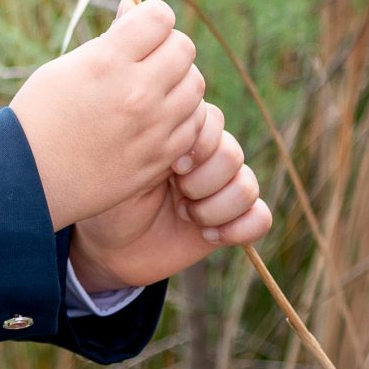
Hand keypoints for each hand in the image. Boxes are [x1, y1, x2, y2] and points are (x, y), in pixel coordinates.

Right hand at [9, 0, 207, 229]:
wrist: (29, 180)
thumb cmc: (40, 117)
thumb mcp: (66, 66)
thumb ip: (110, 39)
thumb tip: (134, 6)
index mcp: (107, 62)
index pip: (160, 17)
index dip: (152, 18)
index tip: (141, 29)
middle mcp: (135, 93)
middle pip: (184, 49)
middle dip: (168, 47)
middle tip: (149, 60)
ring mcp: (152, 128)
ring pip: (195, 86)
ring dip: (178, 82)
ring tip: (154, 91)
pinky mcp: (160, 158)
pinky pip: (194, 124)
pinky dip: (181, 117)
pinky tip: (157, 120)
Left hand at [68, 100, 272, 289]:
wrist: (108, 247)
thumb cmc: (109, 199)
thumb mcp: (123, 167)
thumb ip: (154, 143)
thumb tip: (179, 122)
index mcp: (181, 136)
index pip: (214, 121)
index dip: (199, 145)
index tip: (171, 167)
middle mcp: (205, 160)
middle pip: (232, 154)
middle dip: (202, 180)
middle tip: (176, 192)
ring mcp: (220, 191)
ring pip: (247, 186)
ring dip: (216, 207)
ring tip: (187, 216)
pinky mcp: (231, 223)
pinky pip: (260, 217)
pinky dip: (240, 228)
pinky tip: (208, 235)